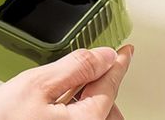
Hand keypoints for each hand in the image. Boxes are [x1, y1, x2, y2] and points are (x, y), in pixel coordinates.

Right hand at [0, 45, 132, 119]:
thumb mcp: (38, 84)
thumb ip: (75, 68)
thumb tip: (104, 56)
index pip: (110, 84)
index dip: (119, 62)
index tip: (127, 51)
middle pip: (106, 102)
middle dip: (102, 80)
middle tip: (95, 61)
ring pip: (94, 112)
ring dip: (89, 92)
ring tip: (73, 80)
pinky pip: (80, 118)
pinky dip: (77, 104)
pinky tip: (62, 98)